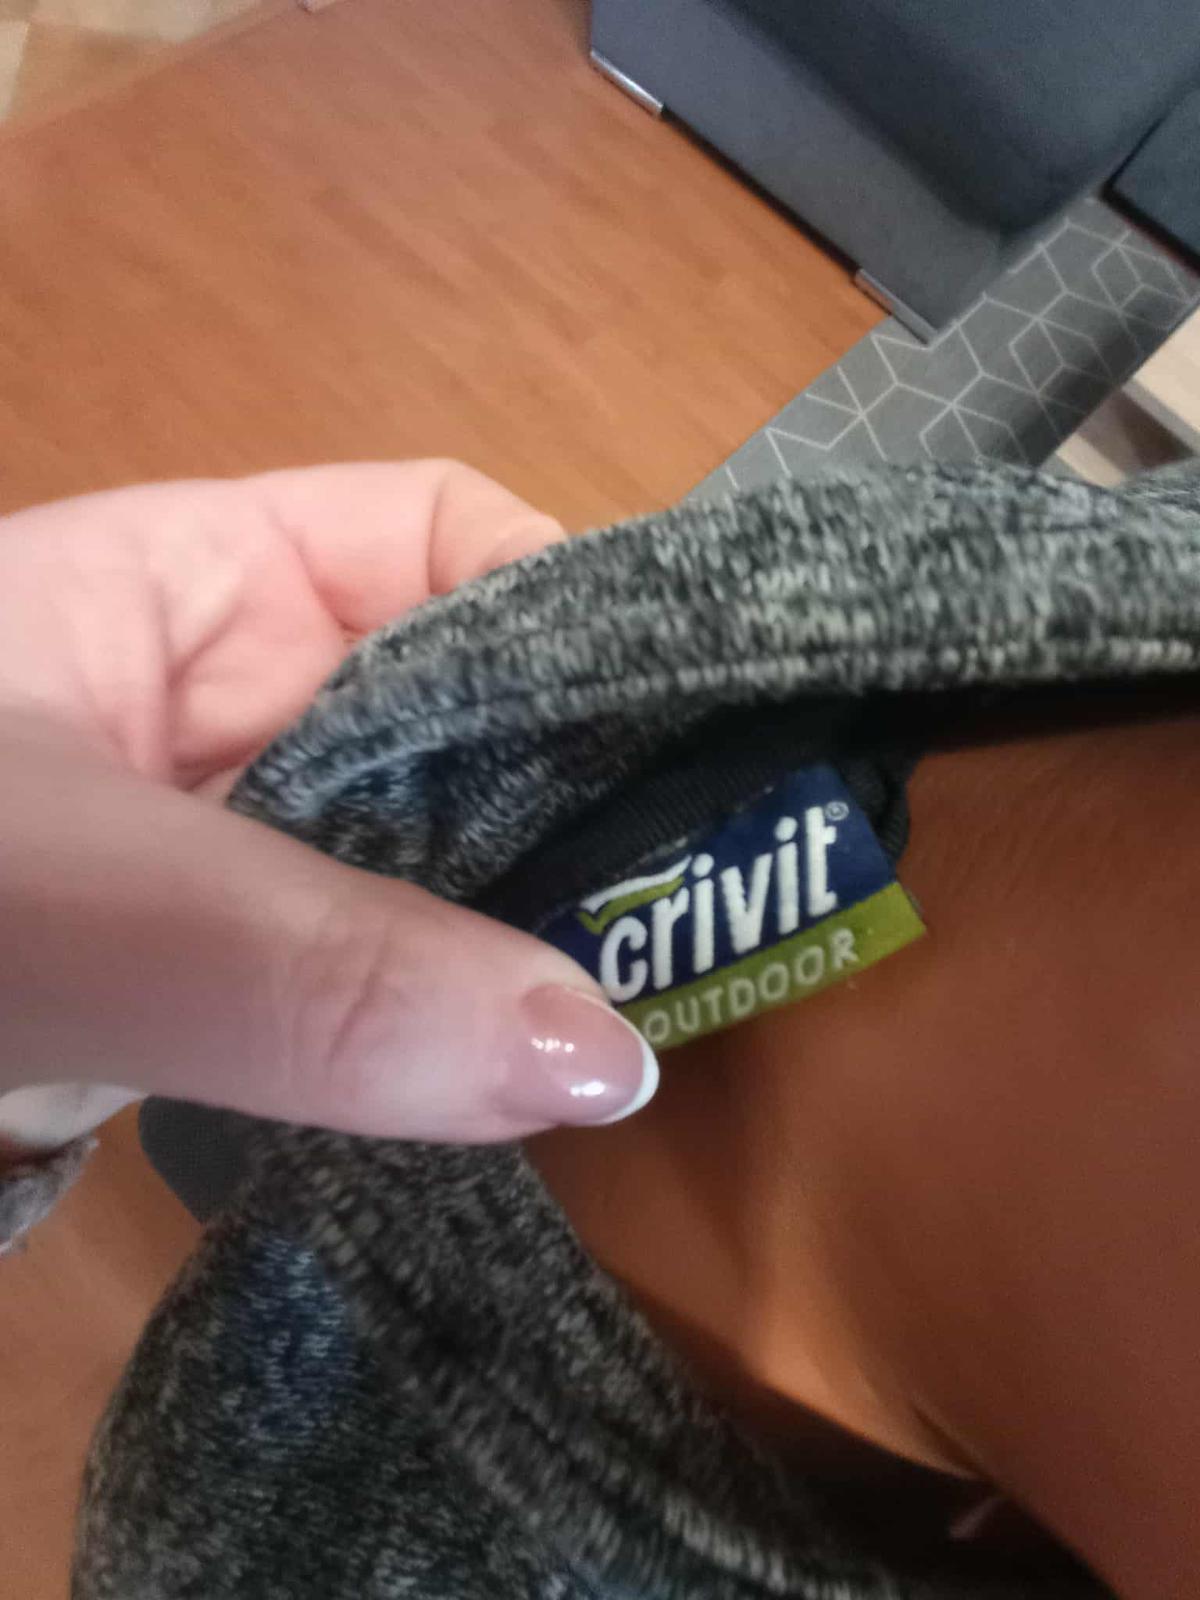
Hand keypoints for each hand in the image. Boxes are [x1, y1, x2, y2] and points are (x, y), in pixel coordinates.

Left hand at [0, 463, 655, 1155]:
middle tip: (727, 914)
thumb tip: (605, 1059)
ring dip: (524, 934)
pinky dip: (443, 1034)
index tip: (701, 745)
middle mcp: (229, 704)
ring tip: (665, 1016)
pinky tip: (526, 1091)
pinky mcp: (208, 991)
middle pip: (459, 711)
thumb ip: (309, 972)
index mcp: (192, 585)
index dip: (580, 611)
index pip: (441, 537)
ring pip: (427, 859)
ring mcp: (221, 852)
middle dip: (582, 801)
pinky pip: (367, 990)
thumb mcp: (70, 901)